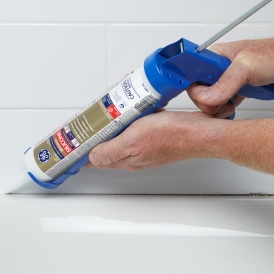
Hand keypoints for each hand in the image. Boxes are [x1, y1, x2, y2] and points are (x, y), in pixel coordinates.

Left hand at [88, 110, 220, 170]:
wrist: (200, 132)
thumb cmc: (172, 135)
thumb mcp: (133, 140)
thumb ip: (111, 150)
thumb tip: (92, 157)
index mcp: (127, 159)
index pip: (98, 160)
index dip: (84, 153)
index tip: (73, 147)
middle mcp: (136, 156)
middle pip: (108, 149)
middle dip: (96, 139)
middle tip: (86, 128)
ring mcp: (147, 148)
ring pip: (122, 140)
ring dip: (113, 130)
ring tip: (104, 119)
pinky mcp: (157, 138)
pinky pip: (137, 131)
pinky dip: (130, 122)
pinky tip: (132, 113)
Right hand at [188, 37, 273, 115]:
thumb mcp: (246, 68)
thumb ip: (225, 84)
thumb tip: (206, 99)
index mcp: (215, 55)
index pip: (191, 74)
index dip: (192, 87)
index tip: (200, 99)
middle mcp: (219, 67)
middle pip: (199, 91)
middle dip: (208, 103)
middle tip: (223, 105)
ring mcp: (229, 80)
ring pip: (211, 101)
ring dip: (219, 108)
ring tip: (230, 108)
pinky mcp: (239, 90)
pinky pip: (225, 104)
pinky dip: (227, 110)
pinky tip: (234, 110)